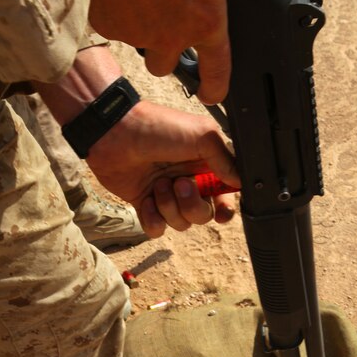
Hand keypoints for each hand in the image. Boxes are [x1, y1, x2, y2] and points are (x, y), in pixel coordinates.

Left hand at [86, 100, 240, 236]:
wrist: (115, 133)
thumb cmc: (158, 128)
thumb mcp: (202, 135)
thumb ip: (225, 160)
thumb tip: (240, 182)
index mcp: (206, 167)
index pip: (225, 197)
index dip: (225, 208)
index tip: (221, 211)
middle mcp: (189, 183)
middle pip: (204, 215)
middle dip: (192, 205)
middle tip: (178, 184)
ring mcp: (167, 195)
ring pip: (181, 223)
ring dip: (169, 207)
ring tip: (157, 185)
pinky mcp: (145, 205)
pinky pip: (157, 229)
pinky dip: (152, 219)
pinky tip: (146, 201)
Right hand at [90, 0, 284, 103]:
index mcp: (205, 20)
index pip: (216, 73)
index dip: (215, 89)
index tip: (211, 94)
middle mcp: (171, 36)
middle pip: (166, 66)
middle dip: (166, 50)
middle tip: (166, 20)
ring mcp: (136, 33)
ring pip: (139, 44)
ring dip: (142, 28)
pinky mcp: (106, 23)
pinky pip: (112, 25)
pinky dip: (115, 11)